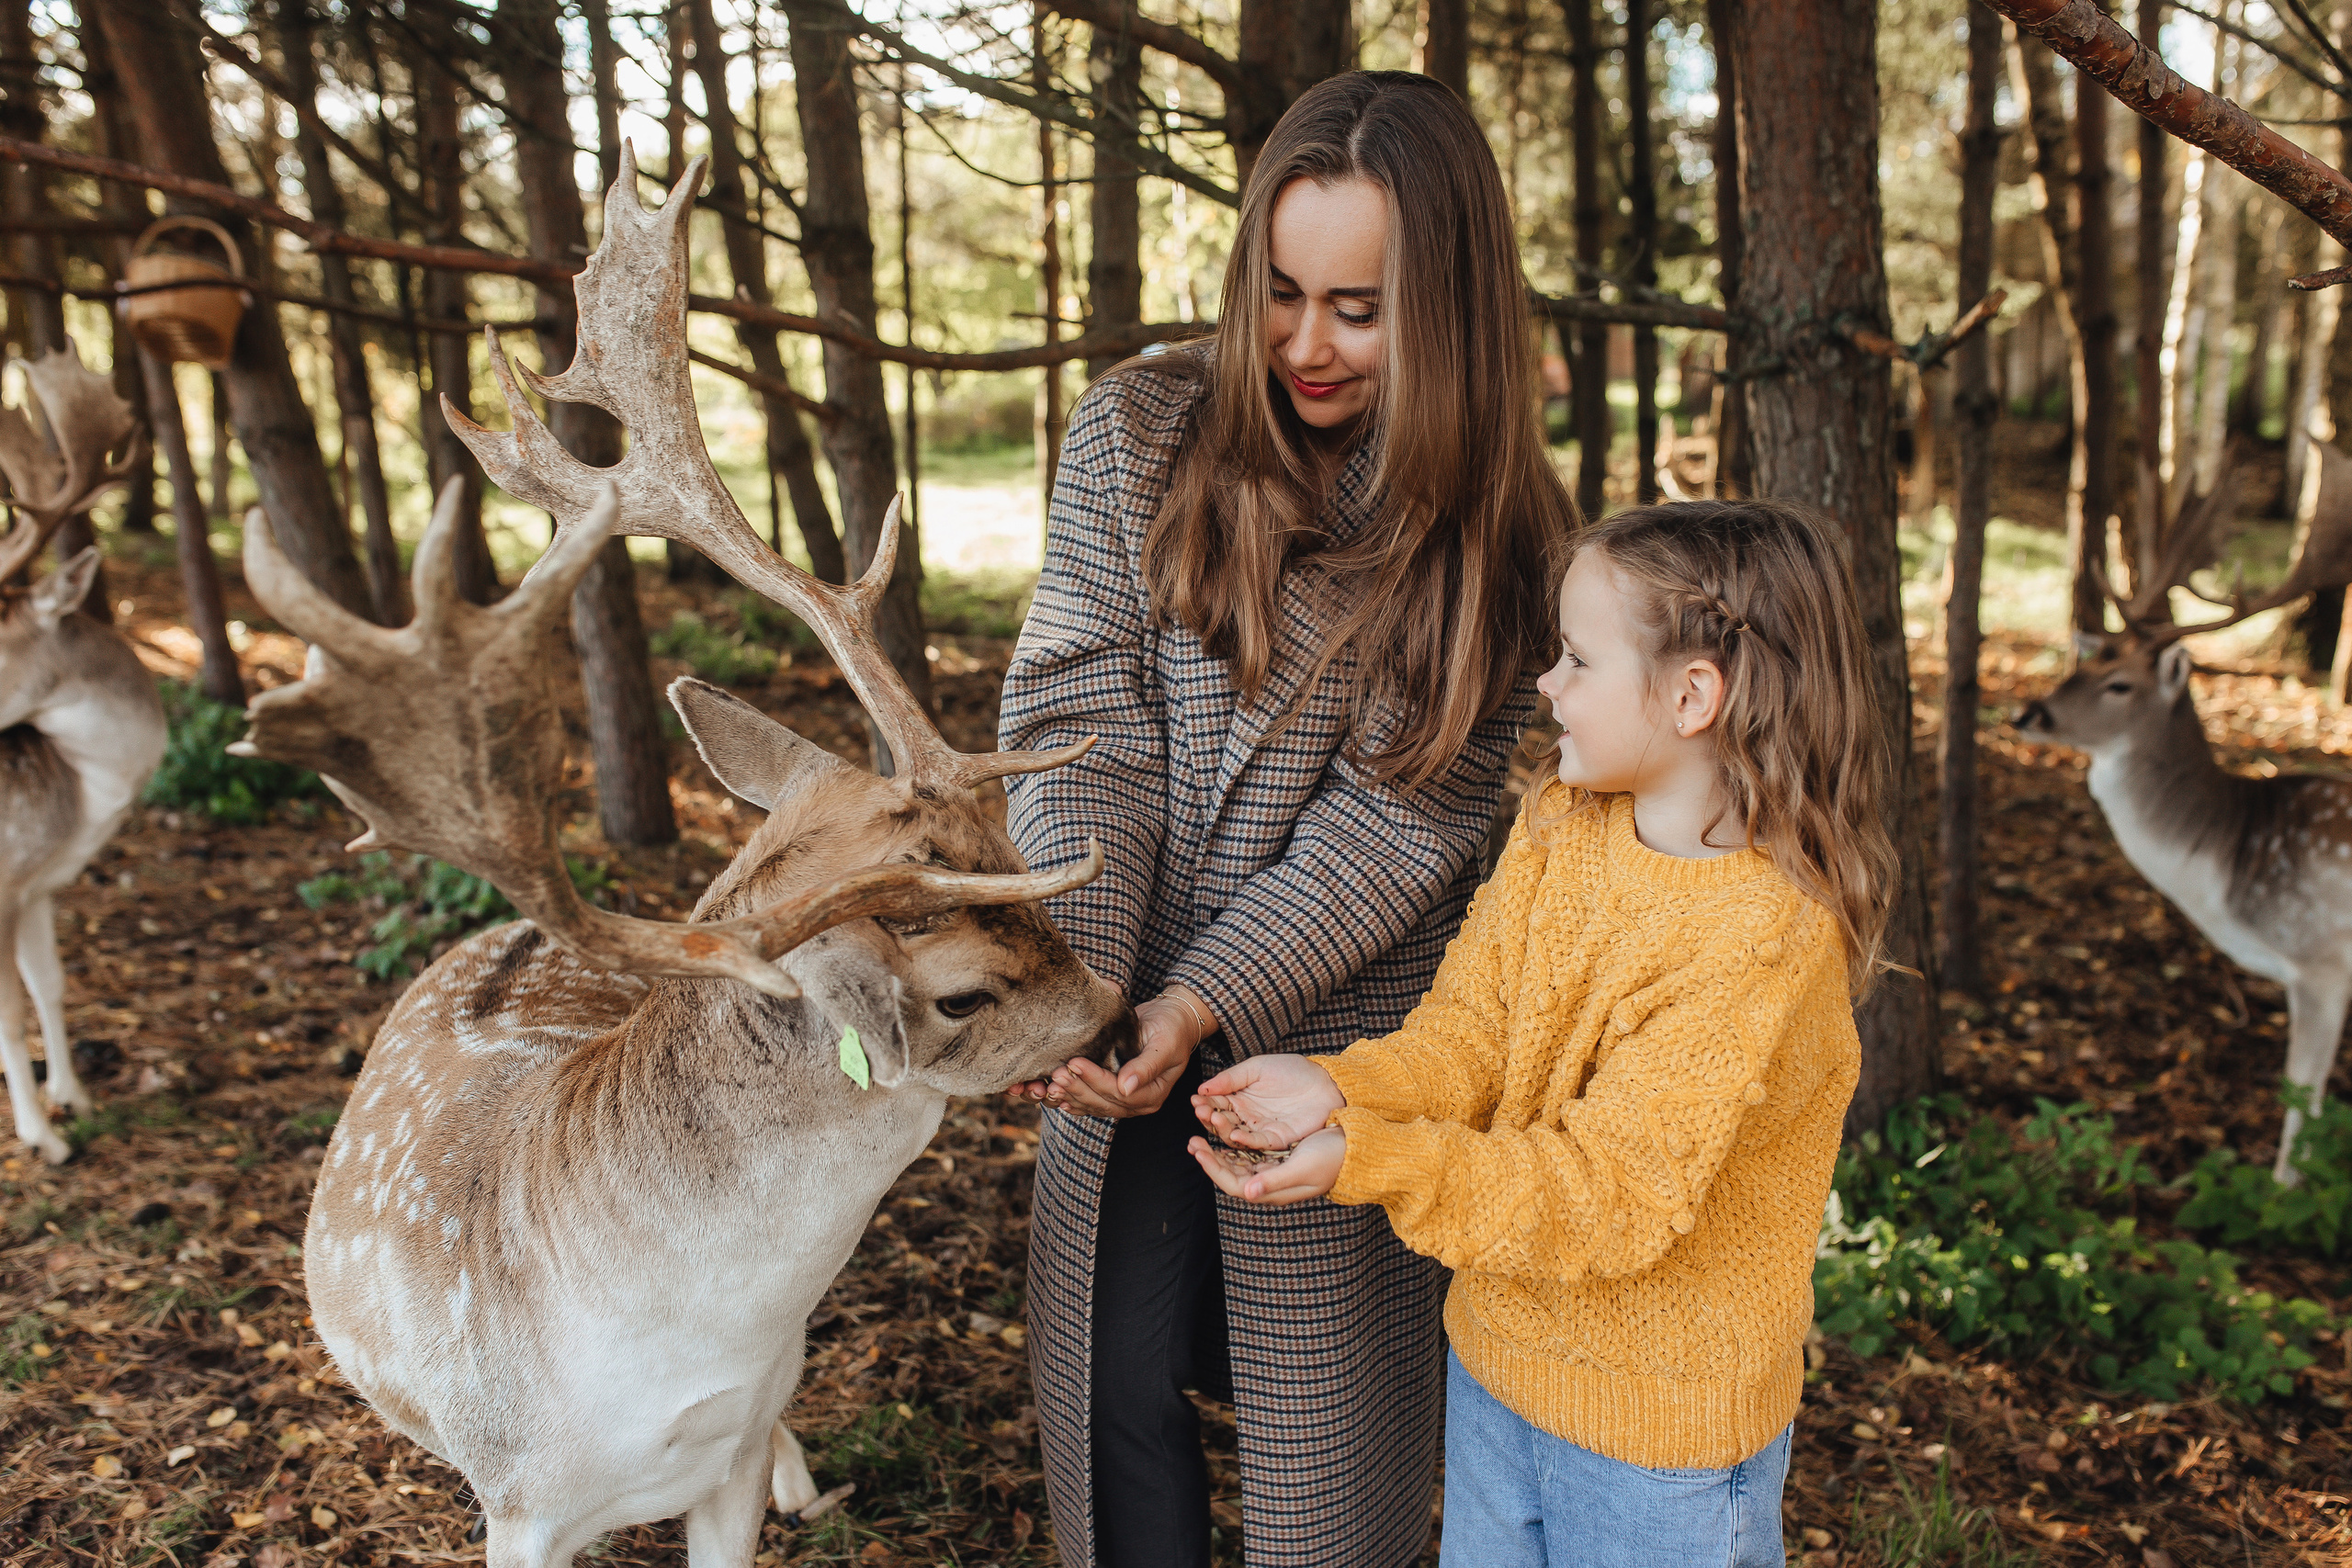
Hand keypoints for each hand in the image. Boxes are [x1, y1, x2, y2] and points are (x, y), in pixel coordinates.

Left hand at [1013, 993, 1197, 1118]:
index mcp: (1152, 1094)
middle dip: (1078, 1089)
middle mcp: (1137, 1102)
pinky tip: (1054, 1094)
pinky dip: (1071, 1097)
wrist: (1172, 1020)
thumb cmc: (1172, 1028)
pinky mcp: (1110, 1091)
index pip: (1119, 1093)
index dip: (1096, 1080)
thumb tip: (1126, 1088)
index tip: (1076, 1063)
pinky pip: (1088, 1100)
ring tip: (1051, 1081)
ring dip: (1071, 1094)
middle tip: (1057, 1073)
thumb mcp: (1165, 1044)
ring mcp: (1123, 1100)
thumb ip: (1147, 1066)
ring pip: (1092, 1104)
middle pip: (1102, 1103)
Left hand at [1188, 1126, 1344, 1205]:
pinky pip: (1250, 1150)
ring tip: (1203, 1132)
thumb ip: (1274, 1181)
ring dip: (1220, 1148)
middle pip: (1231, 1174)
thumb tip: (1246, 1192)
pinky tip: (1227, 1129)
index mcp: (1273, 1189)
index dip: (1213, 1169)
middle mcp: (1270, 1182)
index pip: (1233, 1184)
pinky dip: (1235, 1140)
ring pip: (1239, 1161)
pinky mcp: (1279, 1156)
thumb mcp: (1302, 1168)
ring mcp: (1274, 1169)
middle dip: (1210, 1158)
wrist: (1356, 1147)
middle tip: (1192, 1140)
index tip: (1198, 1150)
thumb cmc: (1332, 1158)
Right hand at [1190, 1055, 1344, 1149]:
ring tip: (1213, 1119)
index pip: (1217, 1103)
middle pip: (1223, 1121)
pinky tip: (1234, 1134)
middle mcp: (1247, 1117)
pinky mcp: (1276, 1140)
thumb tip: (1203, 1088)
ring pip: (1236, 1134)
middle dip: (1209, 1117)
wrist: (1325, 1081)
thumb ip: (1231, 1078)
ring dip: (1222, 1129)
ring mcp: (1260, 1129)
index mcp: (1240, 1098)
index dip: (1205, 1103)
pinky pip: (1257, 1142)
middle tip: (1200, 1111)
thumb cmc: (1292, 1070)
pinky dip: (1244, 1140)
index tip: (1195, 1100)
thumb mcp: (1257, 1068)